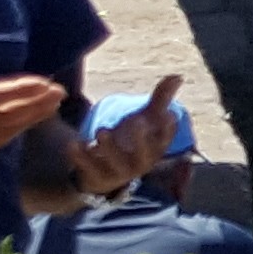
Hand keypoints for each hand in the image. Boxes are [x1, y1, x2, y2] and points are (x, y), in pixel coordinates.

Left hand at [74, 75, 186, 198]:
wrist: (105, 175)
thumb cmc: (131, 140)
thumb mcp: (145, 120)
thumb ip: (160, 99)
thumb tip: (178, 76)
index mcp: (155, 148)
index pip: (165, 139)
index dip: (169, 128)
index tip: (169, 114)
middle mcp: (140, 162)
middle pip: (144, 154)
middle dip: (141, 139)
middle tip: (137, 121)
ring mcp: (119, 172)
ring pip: (115, 162)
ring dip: (109, 147)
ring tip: (101, 130)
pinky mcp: (97, 176)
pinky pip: (89, 168)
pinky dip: (81, 157)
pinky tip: (75, 143)